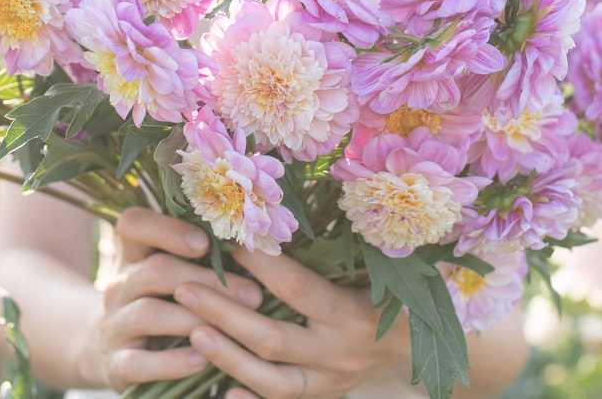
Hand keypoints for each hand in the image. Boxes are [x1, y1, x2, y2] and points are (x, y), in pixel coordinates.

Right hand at [82, 207, 264, 390]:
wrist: (122, 352)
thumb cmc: (165, 301)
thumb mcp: (175, 272)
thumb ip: (204, 256)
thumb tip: (263, 247)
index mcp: (134, 253)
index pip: (134, 224)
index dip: (168, 229)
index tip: (205, 242)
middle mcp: (119, 284)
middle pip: (155, 270)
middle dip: (208, 281)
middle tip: (253, 295)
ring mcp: (113, 324)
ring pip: (147, 313)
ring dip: (193, 319)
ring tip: (231, 328)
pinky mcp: (117, 363)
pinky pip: (139, 362)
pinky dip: (172, 362)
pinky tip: (202, 359)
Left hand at [172, 247, 410, 398]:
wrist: (418, 349)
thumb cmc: (392, 295)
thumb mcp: (374, 270)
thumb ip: (331, 252)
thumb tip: (269, 220)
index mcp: (353, 313)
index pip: (297, 287)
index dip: (258, 264)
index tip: (223, 240)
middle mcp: (341, 353)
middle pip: (273, 339)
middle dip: (225, 313)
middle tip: (184, 287)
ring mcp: (330, 384)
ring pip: (273, 382)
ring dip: (228, 357)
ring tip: (192, 332)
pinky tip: (220, 391)